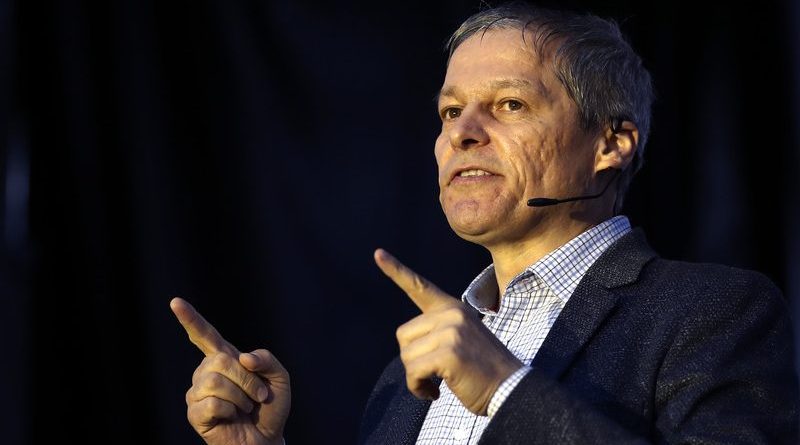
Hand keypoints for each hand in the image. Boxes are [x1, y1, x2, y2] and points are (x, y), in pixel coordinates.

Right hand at [170, 297, 290, 444]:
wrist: (267, 438)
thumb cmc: (271, 407)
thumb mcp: (279, 378)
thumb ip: (267, 360)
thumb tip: (242, 358)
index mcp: (224, 358)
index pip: (204, 335)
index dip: (190, 318)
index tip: (175, 302)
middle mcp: (206, 372)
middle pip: (220, 360)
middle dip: (247, 379)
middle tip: (258, 396)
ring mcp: (197, 393)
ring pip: (215, 381)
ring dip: (241, 396)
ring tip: (246, 407)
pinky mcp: (195, 413)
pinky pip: (211, 403)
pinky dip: (230, 410)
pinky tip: (231, 417)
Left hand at [374, 249, 521, 414]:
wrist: (512, 389)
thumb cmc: (483, 372)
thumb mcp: (461, 341)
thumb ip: (437, 332)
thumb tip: (407, 346)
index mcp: (453, 308)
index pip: (419, 286)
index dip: (396, 270)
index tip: (378, 254)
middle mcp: (451, 314)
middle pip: (403, 335)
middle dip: (413, 359)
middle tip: (434, 373)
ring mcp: (451, 331)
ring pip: (407, 355)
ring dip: (417, 377)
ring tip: (438, 383)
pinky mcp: (450, 352)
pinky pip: (414, 372)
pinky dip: (419, 388)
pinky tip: (435, 393)